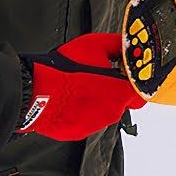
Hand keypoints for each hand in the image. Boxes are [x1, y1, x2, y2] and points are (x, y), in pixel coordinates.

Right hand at [17, 33, 145, 140]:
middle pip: (121, 102)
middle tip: (97, 78)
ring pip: (102, 112)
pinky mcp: (77, 132)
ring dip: (95, 101)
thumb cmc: (63, 70)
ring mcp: (94, 125)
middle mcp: (112, 112)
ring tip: (77, 87)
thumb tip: (126, 43)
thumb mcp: (94, 45)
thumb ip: (116, 44)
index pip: (141, 92)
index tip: (124, 75)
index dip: (133, 82)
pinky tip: (68, 99)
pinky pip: (84, 121)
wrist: (34, 92)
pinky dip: (79, 112)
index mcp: (120, 92)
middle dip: (113, 91)